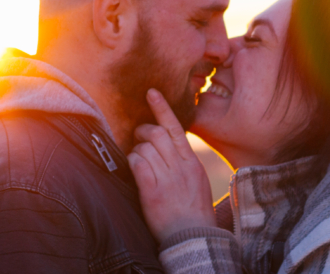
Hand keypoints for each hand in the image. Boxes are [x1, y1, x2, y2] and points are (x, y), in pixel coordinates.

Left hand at [128, 88, 216, 242]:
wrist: (193, 237)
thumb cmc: (194, 211)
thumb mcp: (197, 181)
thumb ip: (184, 162)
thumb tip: (169, 145)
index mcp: (192, 162)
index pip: (175, 128)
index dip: (162, 108)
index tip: (151, 92)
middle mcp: (180, 167)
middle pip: (157, 134)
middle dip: (142, 131)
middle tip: (138, 137)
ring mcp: (167, 178)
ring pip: (145, 147)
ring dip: (137, 149)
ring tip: (138, 159)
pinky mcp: (152, 191)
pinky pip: (137, 164)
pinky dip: (132, 162)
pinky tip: (135, 169)